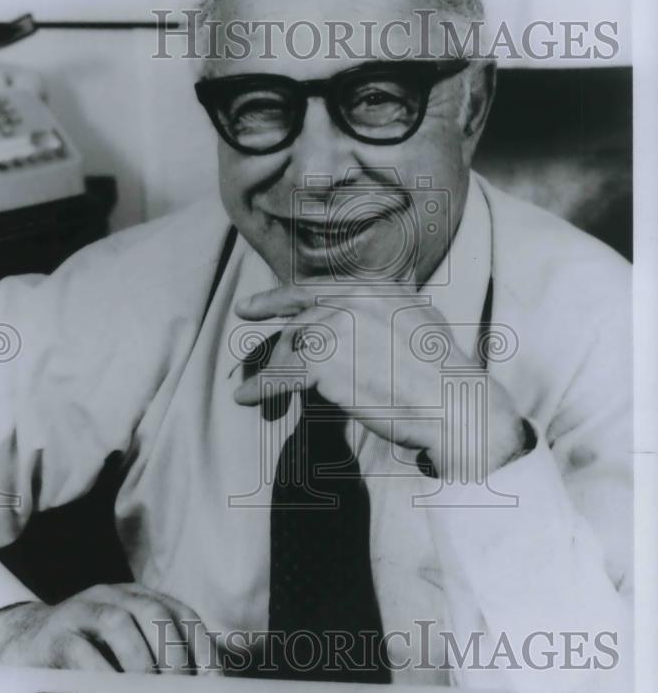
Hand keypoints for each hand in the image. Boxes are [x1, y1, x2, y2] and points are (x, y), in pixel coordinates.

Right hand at [0, 583, 220, 673]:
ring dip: (139, 662)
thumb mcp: (122, 646)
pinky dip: (101, 675)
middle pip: (153, 612)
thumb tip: (202, 692)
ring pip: (117, 623)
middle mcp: (112, 596)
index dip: (201, 645)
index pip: (180, 613)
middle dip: (173, 652)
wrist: (20, 642)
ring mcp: (81, 611)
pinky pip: (80, 651)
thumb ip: (156, 657)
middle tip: (182, 691)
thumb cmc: (84, 651)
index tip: (215, 680)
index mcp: (137, 598)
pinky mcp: (54, 635)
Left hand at [234, 282, 526, 477]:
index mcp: (376, 288)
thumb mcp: (421, 321)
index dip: (283, 296)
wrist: (452, 403)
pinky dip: (261, 388)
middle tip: (241, 319)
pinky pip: (282, 375)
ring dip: (268, 368)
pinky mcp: (323, 361)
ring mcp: (336, 327)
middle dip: (268, 323)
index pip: (318, 289)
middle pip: (299, 316)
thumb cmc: (442, 374)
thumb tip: (391, 298)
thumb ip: (394, 308)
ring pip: (289, 345)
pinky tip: (248, 398)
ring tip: (253, 388)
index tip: (256, 304)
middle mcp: (353, 300)